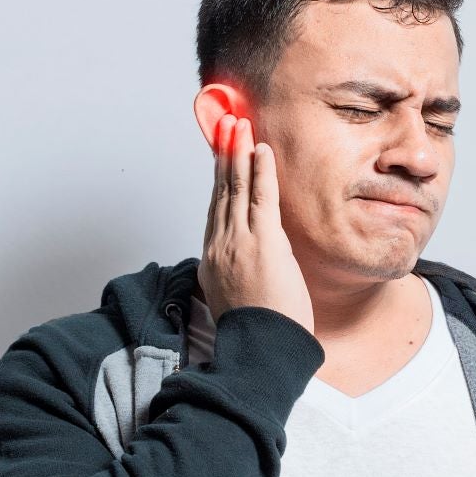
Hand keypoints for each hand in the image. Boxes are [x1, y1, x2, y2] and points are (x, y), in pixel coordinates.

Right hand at [197, 115, 314, 337]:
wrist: (263, 351)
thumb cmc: (259, 332)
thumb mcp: (240, 295)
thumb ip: (242, 269)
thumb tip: (254, 256)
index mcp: (212, 260)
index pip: (215, 209)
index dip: (217, 178)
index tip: (220, 154)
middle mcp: (220, 247)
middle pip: (219, 192)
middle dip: (224, 154)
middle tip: (226, 125)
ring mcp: (239, 243)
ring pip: (235, 189)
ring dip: (238, 153)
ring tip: (239, 126)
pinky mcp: (263, 244)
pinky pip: (260, 198)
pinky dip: (260, 171)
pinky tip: (261, 150)